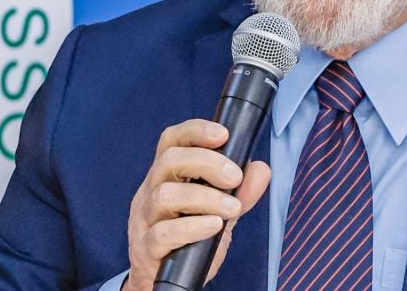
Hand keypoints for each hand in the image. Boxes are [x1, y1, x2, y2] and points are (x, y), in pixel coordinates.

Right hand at [124, 119, 270, 290]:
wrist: (164, 280)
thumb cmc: (189, 238)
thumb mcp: (219, 211)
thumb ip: (241, 192)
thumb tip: (261, 169)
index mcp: (167, 175)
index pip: (172, 140)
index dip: (195, 131)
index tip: (224, 134)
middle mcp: (150, 191)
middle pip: (170, 160)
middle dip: (207, 162)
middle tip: (234, 177)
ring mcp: (144, 219)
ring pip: (165, 195)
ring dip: (205, 197)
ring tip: (232, 208)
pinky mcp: (146, 248)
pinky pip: (163, 233)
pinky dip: (192, 227)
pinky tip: (214, 226)